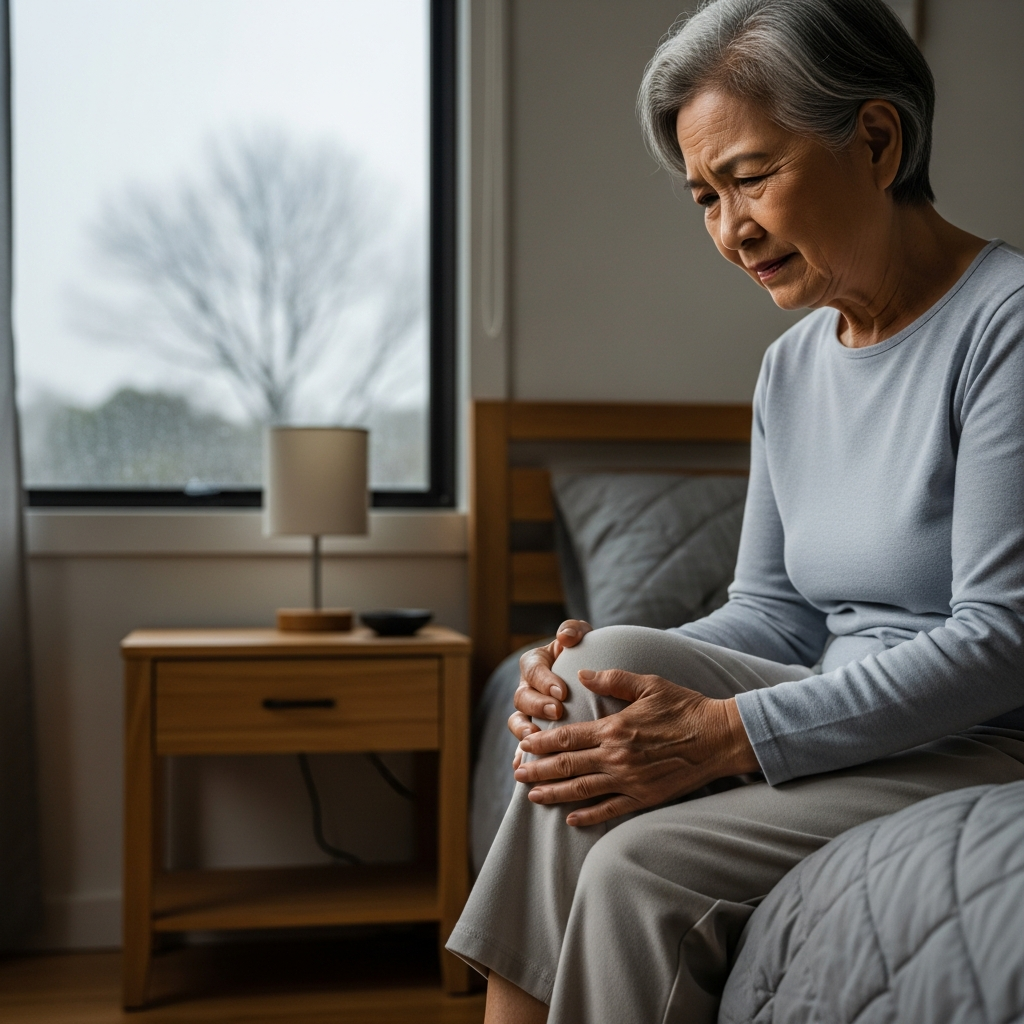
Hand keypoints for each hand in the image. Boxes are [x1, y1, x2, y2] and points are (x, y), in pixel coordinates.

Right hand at [508, 620, 591, 768]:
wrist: (593, 678)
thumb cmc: (587, 653)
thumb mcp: (581, 636)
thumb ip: (573, 630)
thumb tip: (566, 637)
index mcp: (536, 663)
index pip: (533, 669)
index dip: (544, 681)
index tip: (562, 691)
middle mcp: (528, 687)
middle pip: (522, 697)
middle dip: (537, 706)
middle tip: (557, 713)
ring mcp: (528, 711)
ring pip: (517, 721)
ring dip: (524, 731)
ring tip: (537, 739)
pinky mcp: (535, 732)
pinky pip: (523, 745)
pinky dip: (522, 756)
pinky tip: (524, 766)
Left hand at [513, 668, 758, 825]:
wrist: (719, 738)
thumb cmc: (685, 707)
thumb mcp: (649, 684)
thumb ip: (614, 679)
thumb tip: (584, 672)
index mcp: (615, 728)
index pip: (568, 737)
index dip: (542, 742)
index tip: (524, 744)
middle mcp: (618, 757)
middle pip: (568, 766)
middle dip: (539, 770)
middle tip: (517, 773)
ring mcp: (631, 781)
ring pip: (583, 790)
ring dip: (555, 793)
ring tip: (532, 796)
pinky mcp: (645, 797)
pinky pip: (610, 810)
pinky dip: (588, 816)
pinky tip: (571, 819)